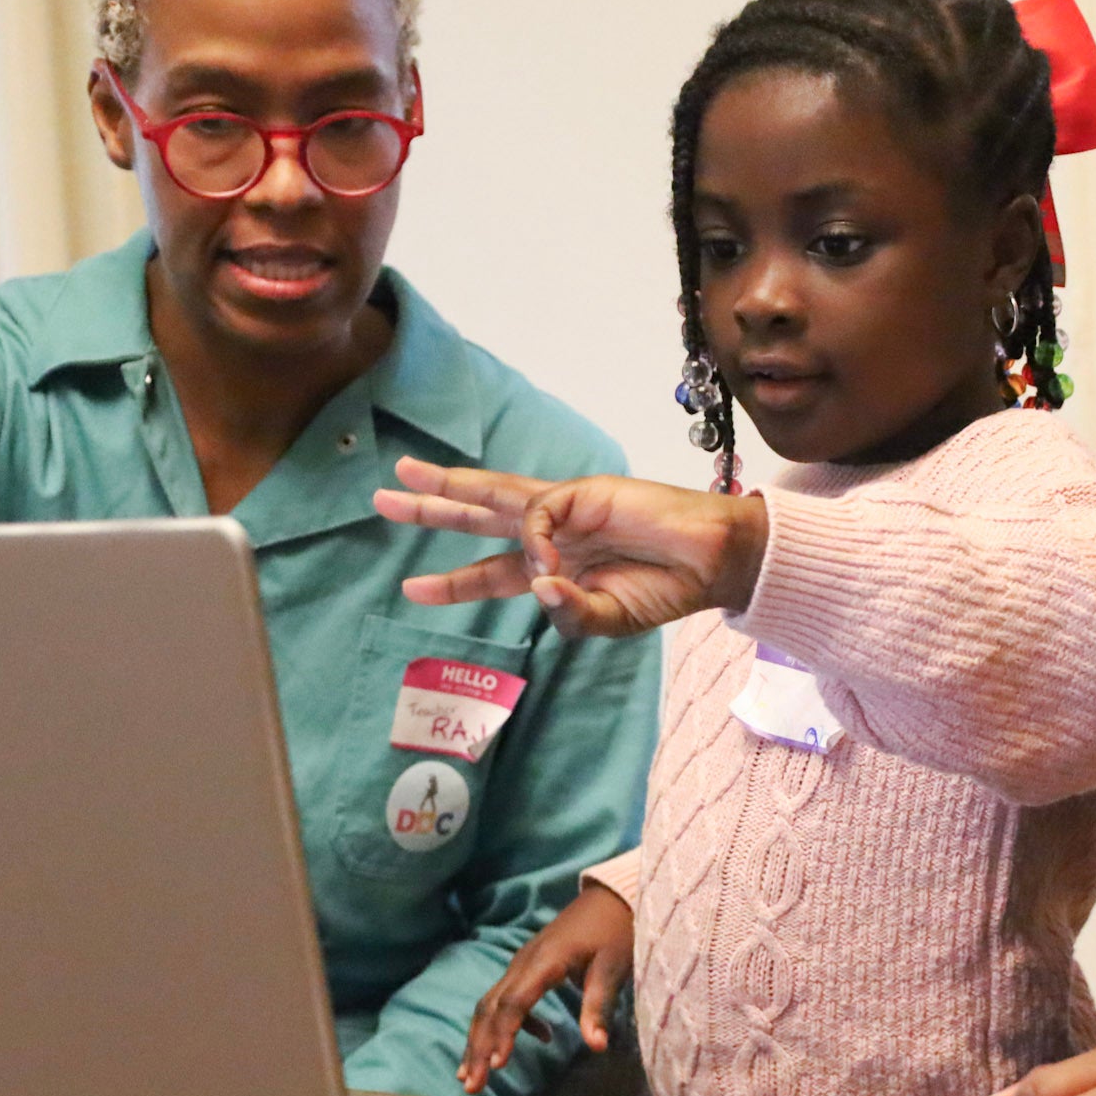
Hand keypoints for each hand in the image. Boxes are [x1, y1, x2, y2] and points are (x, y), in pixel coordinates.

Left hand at [372, 457, 769, 636]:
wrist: (713, 563)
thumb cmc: (667, 590)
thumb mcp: (609, 620)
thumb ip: (568, 612)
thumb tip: (537, 583)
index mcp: (556, 568)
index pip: (490, 573)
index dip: (451, 582)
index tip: (410, 589)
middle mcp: (553, 534)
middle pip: (479, 518)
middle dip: (431, 508)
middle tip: (381, 500)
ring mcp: (567, 509)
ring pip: (494, 492)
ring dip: (448, 484)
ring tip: (405, 475)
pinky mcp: (585, 491)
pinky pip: (539, 512)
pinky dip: (536, 539)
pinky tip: (550, 561)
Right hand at [458, 881, 635, 1094]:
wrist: (612, 897)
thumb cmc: (615, 932)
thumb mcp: (612, 969)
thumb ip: (599, 1007)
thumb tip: (597, 1047)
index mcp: (544, 962)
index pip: (515, 1002)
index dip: (504, 1034)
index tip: (497, 1065)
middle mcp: (523, 963)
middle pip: (491, 1007)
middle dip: (478, 1047)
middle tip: (472, 1086)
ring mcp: (521, 963)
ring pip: (490, 1004)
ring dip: (480, 1040)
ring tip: (472, 1076)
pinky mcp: (527, 966)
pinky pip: (505, 997)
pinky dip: (506, 1023)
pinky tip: (532, 1040)